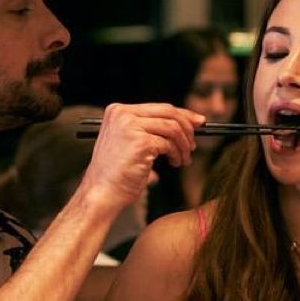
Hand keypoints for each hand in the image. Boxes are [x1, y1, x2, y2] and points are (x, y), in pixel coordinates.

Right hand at [81, 102, 204, 210]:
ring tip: (182, 160)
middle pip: (169, 112)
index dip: (183, 115)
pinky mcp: (140, 141)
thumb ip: (152, 130)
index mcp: (118, 112)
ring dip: (183, 146)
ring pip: (172, 128)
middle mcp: (122, 114)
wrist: (102, 193)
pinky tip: (174, 163)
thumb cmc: (118, 174)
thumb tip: (189, 122)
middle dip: (187, 128)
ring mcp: (130, 126)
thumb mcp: (132, 143)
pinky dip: (176, 154)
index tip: (198, 123)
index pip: (159, 107)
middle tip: (193, 146)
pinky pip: (169, 144)